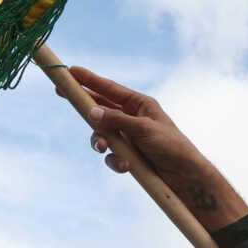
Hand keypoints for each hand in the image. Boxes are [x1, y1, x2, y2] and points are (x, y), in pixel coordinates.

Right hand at [66, 69, 247, 229]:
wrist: (185, 176)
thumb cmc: (171, 146)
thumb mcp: (143, 129)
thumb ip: (116, 120)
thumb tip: (91, 112)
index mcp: (139, 104)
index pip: (109, 89)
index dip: (89, 79)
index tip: (70, 71)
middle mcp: (132, 118)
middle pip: (100, 108)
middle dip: (83, 106)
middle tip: (62, 94)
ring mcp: (129, 137)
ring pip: (102, 134)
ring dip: (99, 141)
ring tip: (102, 147)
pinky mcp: (128, 156)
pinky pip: (112, 155)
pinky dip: (115, 161)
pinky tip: (125, 167)